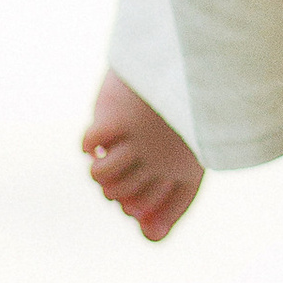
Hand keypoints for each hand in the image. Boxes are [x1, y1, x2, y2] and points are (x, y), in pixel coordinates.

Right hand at [81, 69, 203, 240]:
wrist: (194, 47)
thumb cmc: (193, 97)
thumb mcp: (190, 149)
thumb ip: (172, 196)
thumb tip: (147, 235)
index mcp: (191, 169)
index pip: (161, 217)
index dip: (141, 211)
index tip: (134, 200)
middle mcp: (164, 162)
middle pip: (123, 201)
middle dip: (115, 189)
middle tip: (120, 162)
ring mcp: (140, 141)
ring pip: (101, 176)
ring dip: (99, 166)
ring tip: (106, 151)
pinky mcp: (118, 117)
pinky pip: (88, 142)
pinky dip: (88, 140)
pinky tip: (98, 133)